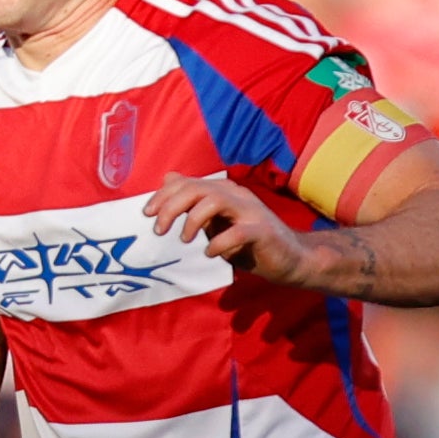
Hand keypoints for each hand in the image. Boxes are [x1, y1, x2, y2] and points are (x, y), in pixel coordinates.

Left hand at [145, 173, 328, 288]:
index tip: (147, 214)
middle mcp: (236, 195)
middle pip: (197, 188)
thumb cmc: (249, 243)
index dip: (163, 196)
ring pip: (215, 200)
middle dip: (171, 206)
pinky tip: (211, 253)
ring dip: (193, 220)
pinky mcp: (262, 231)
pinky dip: (219, 243)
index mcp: (223, 191)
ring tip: (184, 240)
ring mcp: (251, 211)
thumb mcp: (217, 223)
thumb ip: (194, 204)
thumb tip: (167, 179)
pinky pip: (236, 233)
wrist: (291, 258)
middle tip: (159, 230)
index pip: (187, 184)